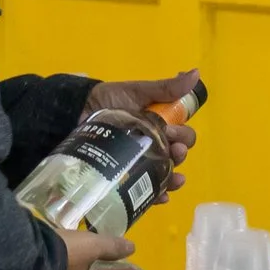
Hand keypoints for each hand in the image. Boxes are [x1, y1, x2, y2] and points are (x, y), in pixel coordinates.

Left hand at [87, 70, 201, 188]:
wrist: (73, 112)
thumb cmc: (107, 100)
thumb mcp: (137, 91)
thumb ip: (165, 88)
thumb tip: (196, 73)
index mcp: (160, 126)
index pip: (183, 135)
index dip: (183, 136)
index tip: (173, 131)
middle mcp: (153, 145)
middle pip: (176, 156)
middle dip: (180, 155)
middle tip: (173, 151)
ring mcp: (139, 163)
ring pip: (164, 175)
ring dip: (174, 178)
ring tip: (173, 178)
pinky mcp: (125, 176)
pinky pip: (145, 190)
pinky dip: (157, 195)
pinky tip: (161, 197)